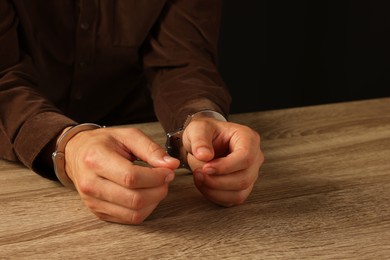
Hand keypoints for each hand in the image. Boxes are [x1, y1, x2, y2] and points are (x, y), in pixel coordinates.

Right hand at [63, 127, 179, 223]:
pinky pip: (130, 219)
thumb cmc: (104, 143)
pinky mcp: (99, 213)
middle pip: (134, 199)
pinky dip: (145, 209)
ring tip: (157, 185)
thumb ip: (151, 149)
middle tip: (166, 178)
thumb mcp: (128, 135)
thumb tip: (171, 164)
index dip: (156, 177)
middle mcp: (91, 184)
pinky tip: (147, 194)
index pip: (131, 177)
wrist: (78, 153)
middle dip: (159, 190)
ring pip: (134, 213)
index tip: (168, 171)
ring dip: (154, 201)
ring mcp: (93, 202)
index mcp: (96, 159)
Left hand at [183, 117, 263, 206]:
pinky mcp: (243, 188)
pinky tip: (204, 185)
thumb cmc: (204, 133)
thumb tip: (204, 156)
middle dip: (217, 181)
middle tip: (197, 173)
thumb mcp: (197, 129)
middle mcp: (254, 157)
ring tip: (198, 177)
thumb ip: (199, 140)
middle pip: (244, 178)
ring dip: (215, 190)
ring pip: (239, 193)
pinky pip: (232, 200)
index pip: (246, 157)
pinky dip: (215, 196)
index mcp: (248, 138)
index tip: (205, 168)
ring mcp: (251, 174)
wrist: (203, 143)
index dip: (225, 166)